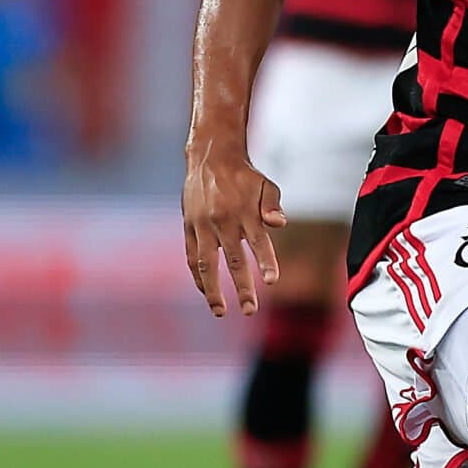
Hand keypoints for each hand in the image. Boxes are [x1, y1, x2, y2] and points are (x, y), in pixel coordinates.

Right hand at [182, 138, 285, 316]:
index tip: (272, 281)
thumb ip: (273, 206)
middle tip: (250, 310)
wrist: (210, 156)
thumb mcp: (266, 185)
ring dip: (212, 290)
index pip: (258, 242)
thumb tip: (279, 224)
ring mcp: (202, 225)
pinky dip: (197, 276)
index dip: (265, 262)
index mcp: (244, 212)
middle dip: (242, 287)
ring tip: (220, 311)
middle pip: (233, 260)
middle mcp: (222, 221)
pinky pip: (191, 256)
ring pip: (206, 264)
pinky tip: (205, 292)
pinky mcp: (188, 226)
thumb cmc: (244, 175)